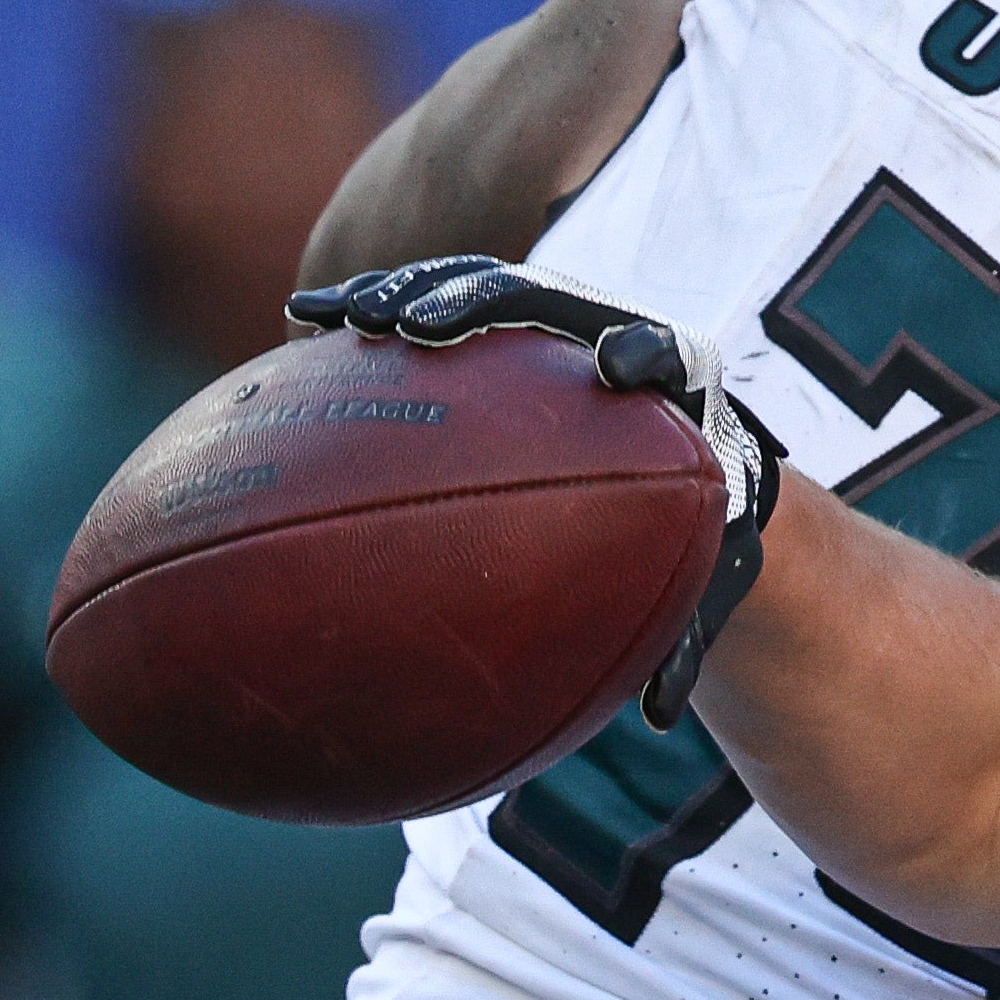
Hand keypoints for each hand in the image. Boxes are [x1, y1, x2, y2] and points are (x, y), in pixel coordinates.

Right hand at [286, 255, 780, 729]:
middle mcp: (615, 333)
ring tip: (349, 316)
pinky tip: (297, 323)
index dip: (644, 355)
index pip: (668, 357)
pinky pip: (432, 297)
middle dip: (486, 305)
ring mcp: (555, 316)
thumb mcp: (702, 577)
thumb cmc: (702, 524)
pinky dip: (370, 300)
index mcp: (684, 390)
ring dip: (414, 293)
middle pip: (548, 299)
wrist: (701, 454)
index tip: (615, 368)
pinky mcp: (503, 317)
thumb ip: (685, 634)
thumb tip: (661, 715)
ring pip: (479, 285)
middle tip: (426, 329)